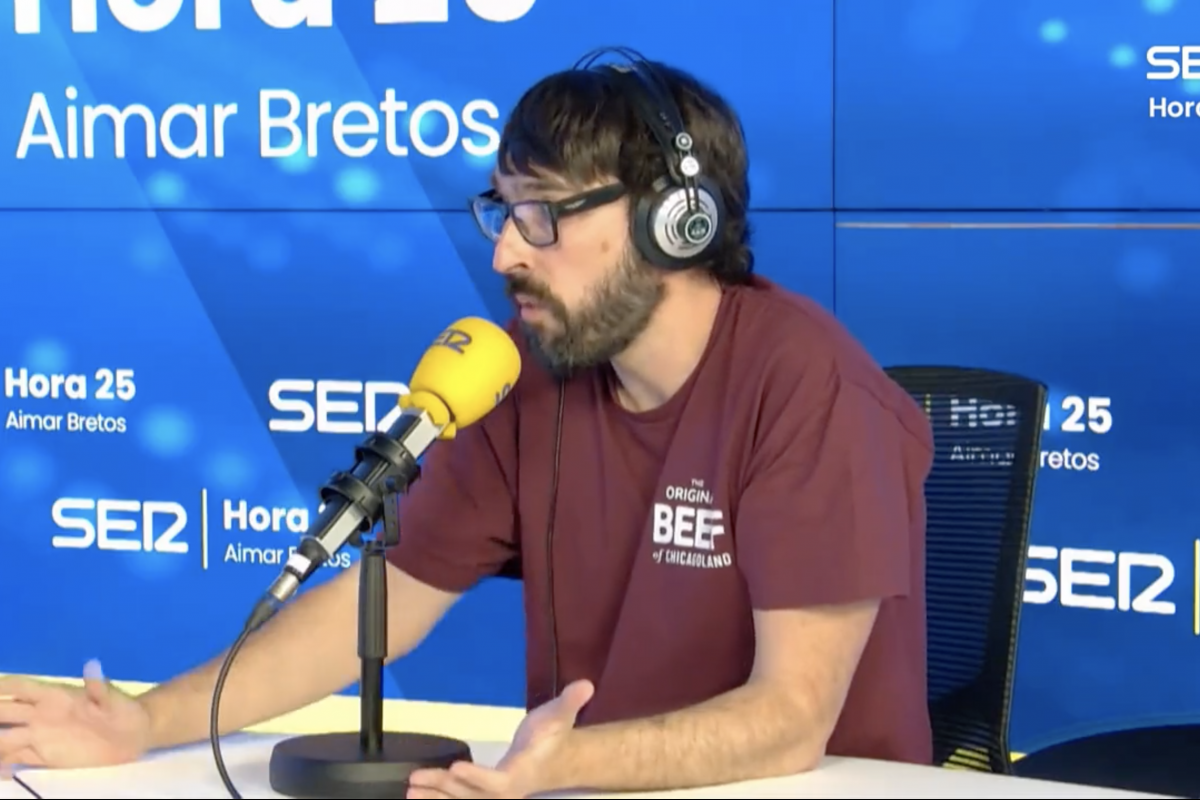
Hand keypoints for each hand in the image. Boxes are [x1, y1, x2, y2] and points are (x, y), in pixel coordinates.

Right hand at [0, 660, 151, 776]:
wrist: (134, 734)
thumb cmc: (123, 710)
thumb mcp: (114, 698)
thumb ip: (99, 686)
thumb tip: (92, 664)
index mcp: (55, 696)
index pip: (21, 687)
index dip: (3, 686)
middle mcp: (42, 715)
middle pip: (6, 712)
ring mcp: (42, 735)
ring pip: (6, 737)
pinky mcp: (46, 756)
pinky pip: (18, 759)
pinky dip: (4, 764)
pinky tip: (0, 770)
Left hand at [407, 679, 594, 798]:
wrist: (556, 759)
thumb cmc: (554, 736)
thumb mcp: (562, 715)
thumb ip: (571, 700)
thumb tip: (586, 685)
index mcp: (523, 772)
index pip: (499, 781)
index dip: (478, 777)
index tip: (456, 767)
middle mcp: (507, 790)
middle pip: (473, 796)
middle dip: (445, 790)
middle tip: (418, 779)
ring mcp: (494, 795)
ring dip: (436, 797)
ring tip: (412, 789)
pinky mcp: (483, 793)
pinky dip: (439, 798)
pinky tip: (417, 794)